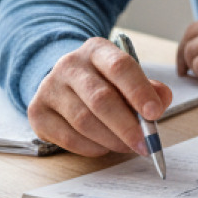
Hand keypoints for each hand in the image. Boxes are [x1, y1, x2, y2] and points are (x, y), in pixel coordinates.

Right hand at [26, 36, 174, 155]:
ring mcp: (50, 87)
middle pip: (100, 98)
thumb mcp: (128, 79)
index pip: (120, 66)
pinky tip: (103, 147)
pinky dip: (90, 147)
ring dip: (111, 140)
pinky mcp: (37, 111)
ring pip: (83, 120)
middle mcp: (70, 64)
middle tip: (145, 144)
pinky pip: (67, 137)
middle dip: (127, 126)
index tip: (154, 114)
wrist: (63, 84)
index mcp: (97, 50)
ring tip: (127, 146)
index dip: (139, 92)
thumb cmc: (104, 84)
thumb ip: (149, 90)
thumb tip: (159, 103)